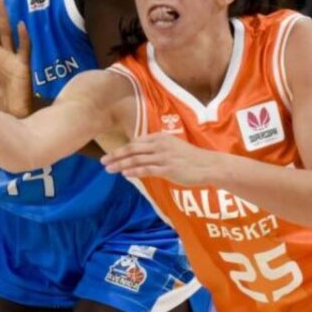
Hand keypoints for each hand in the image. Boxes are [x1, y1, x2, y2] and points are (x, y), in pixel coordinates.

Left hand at [101, 132, 219, 184]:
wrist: (208, 165)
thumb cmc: (190, 158)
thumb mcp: (172, 147)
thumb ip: (156, 149)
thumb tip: (139, 156)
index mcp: (160, 137)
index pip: (135, 143)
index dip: (121, 149)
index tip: (110, 154)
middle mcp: (160, 145)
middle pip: (132, 149)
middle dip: (116, 155)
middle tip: (102, 161)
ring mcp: (163, 156)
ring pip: (137, 160)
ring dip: (121, 164)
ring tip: (109, 169)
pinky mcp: (168, 168)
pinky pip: (147, 169)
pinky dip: (134, 171)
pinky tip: (125, 174)